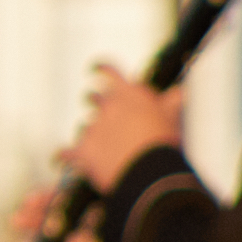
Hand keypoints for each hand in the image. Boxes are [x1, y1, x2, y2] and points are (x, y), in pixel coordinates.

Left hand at [68, 66, 182, 193]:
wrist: (151, 173)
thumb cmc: (165, 144)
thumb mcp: (173, 118)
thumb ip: (173, 102)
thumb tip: (179, 92)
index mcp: (130, 94)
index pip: (111, 71)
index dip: (101, 68)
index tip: (94, 68)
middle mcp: (108, 106)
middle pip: (92, 97)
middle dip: (94, 101)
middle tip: (100, 109)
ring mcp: (93, 128)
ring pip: (83, 127)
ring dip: (90, 134)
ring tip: (104, 148)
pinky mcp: (82, 151)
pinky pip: (64, 152)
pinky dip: (64, 156)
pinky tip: (62, 159)